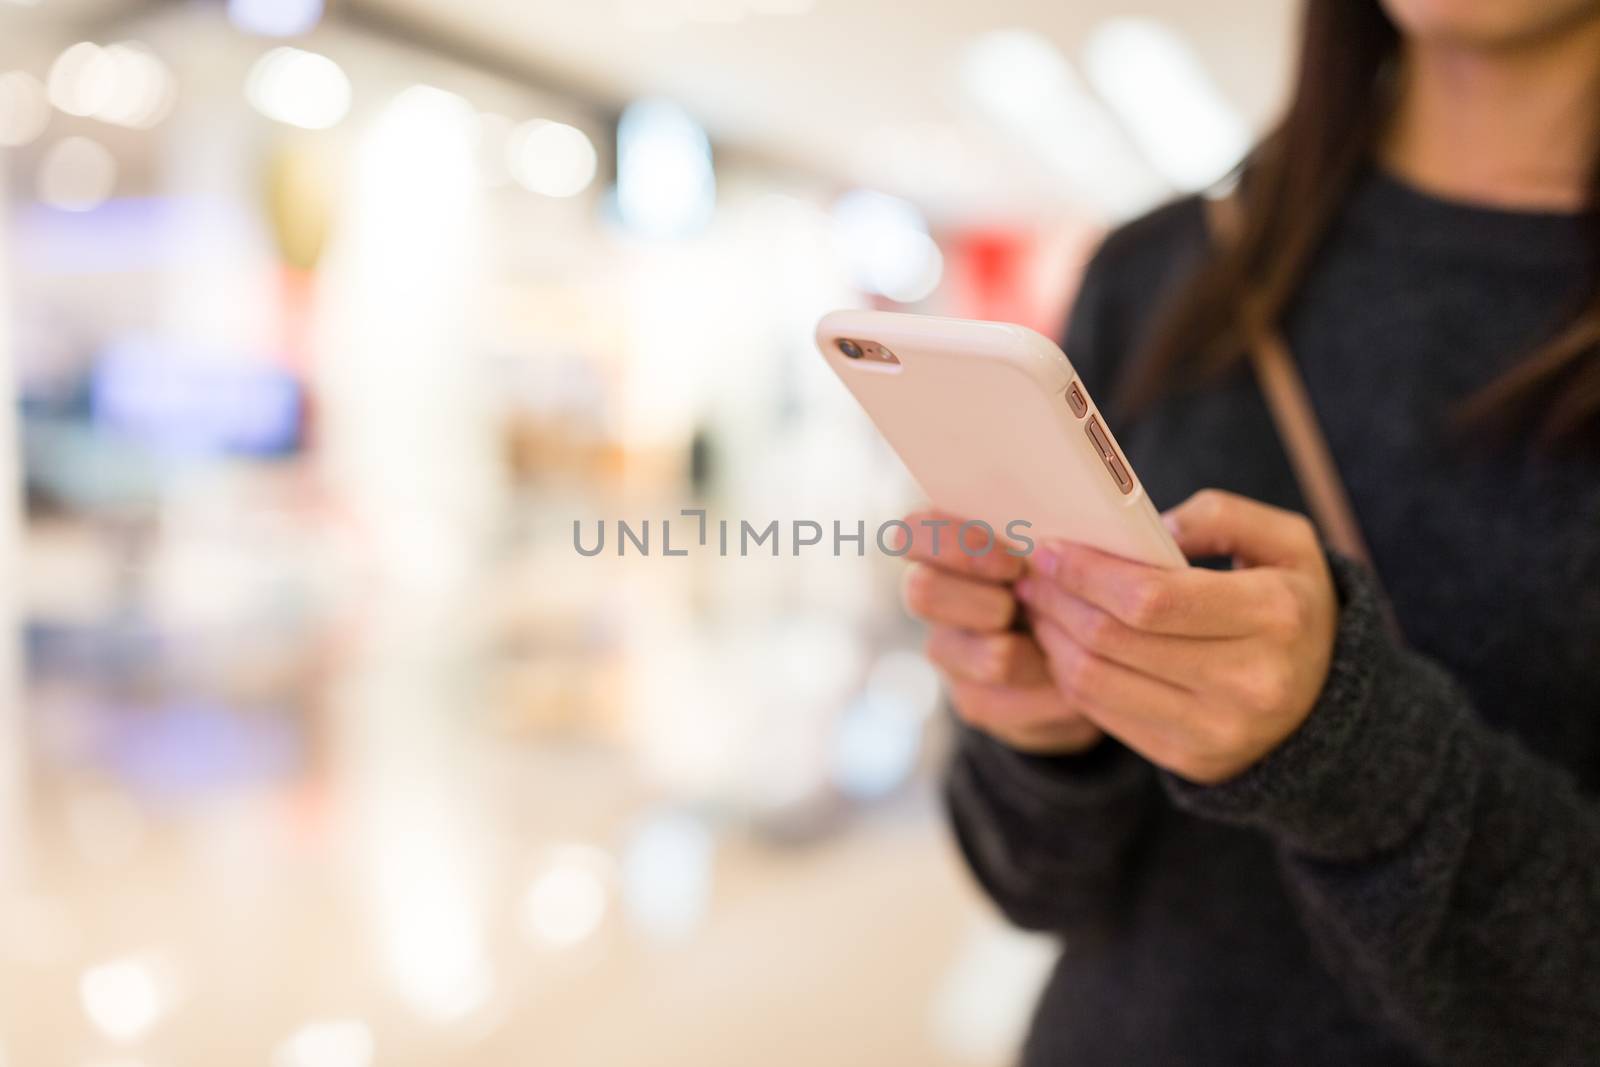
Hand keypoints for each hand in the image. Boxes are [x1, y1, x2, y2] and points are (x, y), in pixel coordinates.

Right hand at [898, 511, 1102, 754]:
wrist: (1102, 659)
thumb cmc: (1080, 585)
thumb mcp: (1069, 556)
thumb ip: (1051, 542)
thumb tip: (1057, 546)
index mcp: (953, 547)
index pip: (914, 532)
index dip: (953, 545)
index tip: (1011, 564)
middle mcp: (938, 597)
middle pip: (920, 591)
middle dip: (982, 603)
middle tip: (1030, 609)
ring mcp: (949, 651)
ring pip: (952, 652)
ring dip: (1013, 653)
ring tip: (1059, 649)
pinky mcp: (971, 699)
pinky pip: (991, 700)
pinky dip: (1038, 696)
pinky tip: (1067, 688)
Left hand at [1014, 489, 1337, 783]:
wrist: (1324, 700)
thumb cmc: (1291, 604)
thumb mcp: (1286, 542)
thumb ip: (1220, 516)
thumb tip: (1148, 529)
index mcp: (1275, 615)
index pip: (1152, 598)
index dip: (1088, 572)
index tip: (1051, 549)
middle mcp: (1250, 682)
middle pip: (1114, 639)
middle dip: (1059, 599)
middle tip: (1033, 573)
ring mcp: (1217, 730)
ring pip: (1096, 680)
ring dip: (1052, 637)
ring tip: (1040, 604)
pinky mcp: (1188, 759)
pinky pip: (1102, 715)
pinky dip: (1070, 674)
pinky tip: (1062, 642)